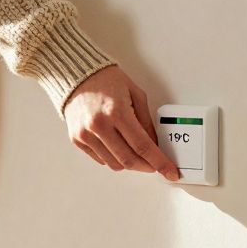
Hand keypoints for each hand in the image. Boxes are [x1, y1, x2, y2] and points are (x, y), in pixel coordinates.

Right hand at [64, 66, 179, 180]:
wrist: (76, 76)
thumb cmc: (106, 80)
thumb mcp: (135, 95)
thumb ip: (146, 121)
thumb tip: (154, 144)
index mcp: (116, 112)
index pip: (142, 145)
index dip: (159, 161)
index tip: (170, 171)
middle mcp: (98, 125)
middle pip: (128, 159)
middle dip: (146, 166)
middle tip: (155, 165)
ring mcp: (85, 134)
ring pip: (114, 163)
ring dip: (129, 163)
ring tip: (135, 153)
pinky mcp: (77, 139)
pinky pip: (100, 159)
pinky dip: (113, 157)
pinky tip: (118, 147)